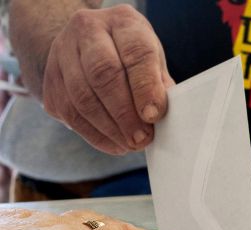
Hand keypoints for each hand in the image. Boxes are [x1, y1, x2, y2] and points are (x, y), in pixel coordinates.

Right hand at [42, 5, 174, 154]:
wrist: (89, 46)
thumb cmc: (130, 54)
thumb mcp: (151, 58)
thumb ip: (158, 83)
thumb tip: (158, 114)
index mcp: (121, 22)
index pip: (135, 52)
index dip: (145, 87)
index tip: (154, 115)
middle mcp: (87, 30)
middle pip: (103, 74)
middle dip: (125, 113)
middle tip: (142, 138)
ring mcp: (62, 54)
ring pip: (82, 97)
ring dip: (109, 129)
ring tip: (131, 144)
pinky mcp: (50, 80)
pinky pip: (70, 114)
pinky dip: (95, 135)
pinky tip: (114, 144)